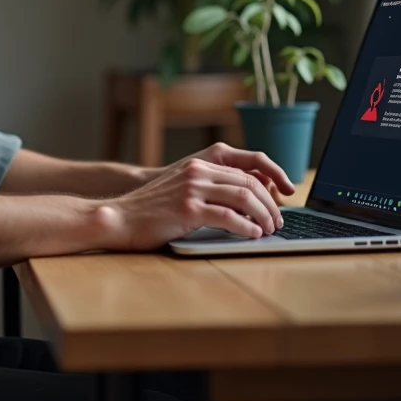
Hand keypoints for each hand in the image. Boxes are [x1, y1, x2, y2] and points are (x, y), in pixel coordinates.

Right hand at [96, 150, 294, 251]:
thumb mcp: (182, 191)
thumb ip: (209, 190)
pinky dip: (246, 227)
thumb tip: (245, 205)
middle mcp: (198, 172)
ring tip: (270, 229)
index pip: (246, 170)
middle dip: (270, 204)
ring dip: (263, 215)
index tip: (281, 200)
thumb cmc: (151, 210)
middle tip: (278, 221)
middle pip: (249, 182)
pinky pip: (228, 216)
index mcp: (199, 165)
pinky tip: (252, 235)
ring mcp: (192, 189)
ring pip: (244, 197)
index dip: (269, 185)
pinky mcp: (187, 210)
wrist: (119, 217)